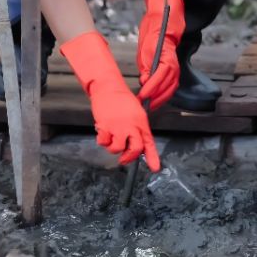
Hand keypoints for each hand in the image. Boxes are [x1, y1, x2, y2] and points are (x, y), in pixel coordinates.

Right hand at [60, 31, 160, 170]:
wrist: (109, 88)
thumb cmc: (122, 101)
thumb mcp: (136, 114)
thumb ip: (137, 130)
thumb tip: (138, 146)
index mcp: (141, 123)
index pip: (149, 143)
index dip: (153, 157)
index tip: (155, 168)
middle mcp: (132, 126)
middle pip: (135, 149)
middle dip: (128, 158)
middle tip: (124, 159)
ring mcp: (119, 127)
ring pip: (117, 149)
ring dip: (112, 148)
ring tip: (111, 138)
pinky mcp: (105, 126)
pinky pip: (103, 142)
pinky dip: (101, 140)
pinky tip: (102, 131)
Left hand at [136, 0, 184, 108]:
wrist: (163, 23)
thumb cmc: (154, 33)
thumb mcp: (145, 48)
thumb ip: (146, 65)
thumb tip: (145, 81)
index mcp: (167, 57)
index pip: (160, 77)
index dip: (152, 88)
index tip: (143, 96)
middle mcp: (173, 64)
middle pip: (168, 86)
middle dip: (157, 98)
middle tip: (144, 105)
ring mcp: (175, 66)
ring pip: (171, 87)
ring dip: (161, 98)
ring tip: (150, 105)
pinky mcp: (173, 69)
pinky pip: (171, 84)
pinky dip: (164, 93)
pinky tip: (156, 98)